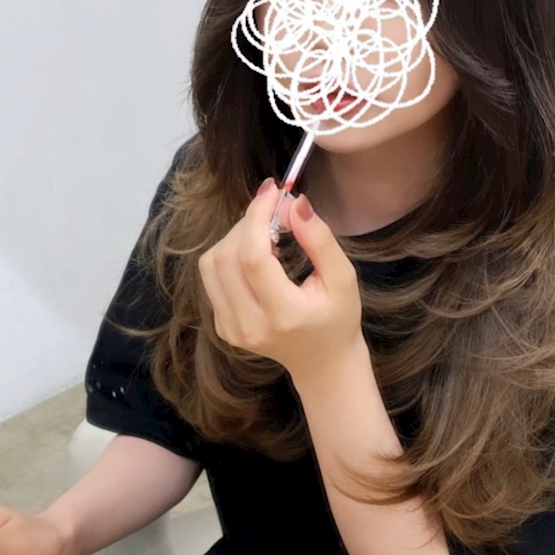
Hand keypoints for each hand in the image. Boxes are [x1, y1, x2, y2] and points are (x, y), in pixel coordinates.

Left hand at [197, 179, 362, 384]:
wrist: (322, 362)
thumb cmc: (338, 318)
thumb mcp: (343, 279)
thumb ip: (320, 240)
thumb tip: (294, 203)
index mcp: (283, 314)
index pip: (253, 258)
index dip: (256, 218)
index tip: (271, 192)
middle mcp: (249, 324)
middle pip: (227, 257)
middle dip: (246, 223)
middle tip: (273, 211)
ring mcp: (230, 328)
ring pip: (211, 264)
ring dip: (234, 237)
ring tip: (265, 235)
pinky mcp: (221, 326)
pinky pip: (212, 278)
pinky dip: (229, 256)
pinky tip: (256, 257)